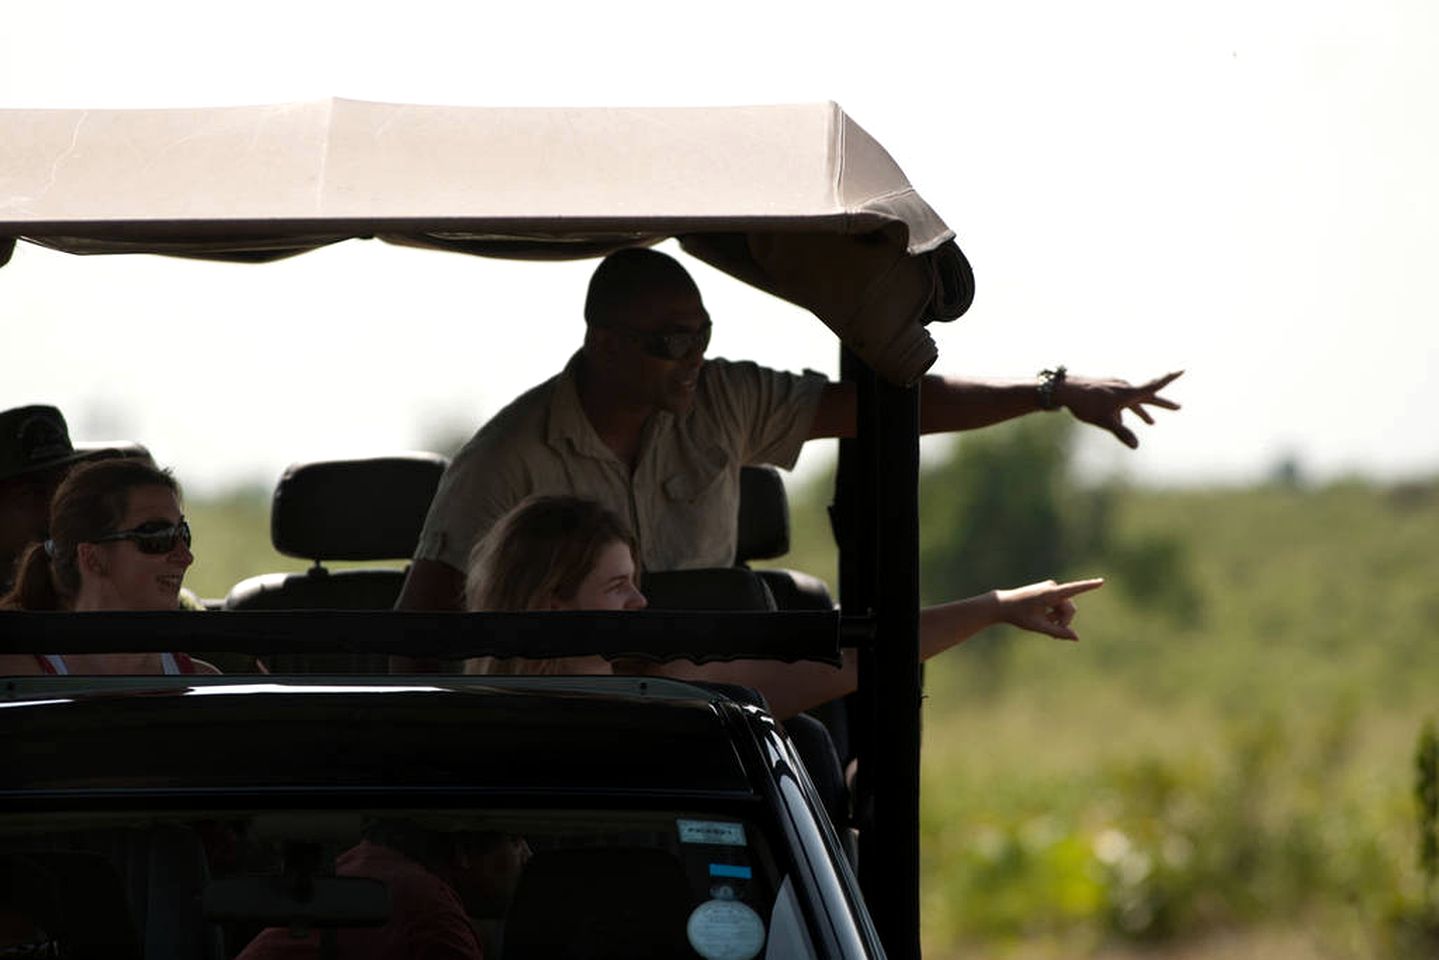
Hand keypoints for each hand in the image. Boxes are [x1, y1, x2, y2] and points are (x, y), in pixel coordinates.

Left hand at [994, 577, 1104, 640]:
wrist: (1003, 605)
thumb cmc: (1019, 615)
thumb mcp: (1038, 626)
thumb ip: (1058, 632)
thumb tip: (1076, 637)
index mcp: (1049, 594)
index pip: (1073, 590)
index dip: (1088, 586)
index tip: (1101, 581)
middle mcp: (1052, 587)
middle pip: (1069, 609)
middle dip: (1064, 622)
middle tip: (1053, 634)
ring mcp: (1051, 588)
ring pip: (1065, 608)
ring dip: (1058, 618)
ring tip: (1044, 623)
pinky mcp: (1050, 590)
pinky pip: (1060, 605)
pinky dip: (1055, 614)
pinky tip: (1044, 617)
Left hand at [1057, 370, 1182, 447]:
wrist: (1065, 390)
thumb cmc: (1085, 404)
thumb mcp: (1105, 421)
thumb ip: (1121, 433)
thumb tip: (1136, 446)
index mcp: (1128, 392)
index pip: (1154, 385)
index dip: (1169, 378)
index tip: (1183, 369)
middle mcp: (1125, 387)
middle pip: (1148, 396)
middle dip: (1162, 404)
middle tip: (1178, 407)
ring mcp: (1115, 388)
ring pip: (1134, 400)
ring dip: (1142, 411)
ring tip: (1151, 423)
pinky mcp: (1106, 390)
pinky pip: (1120, 401)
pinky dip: (1125, 411)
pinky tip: (1119, 422)